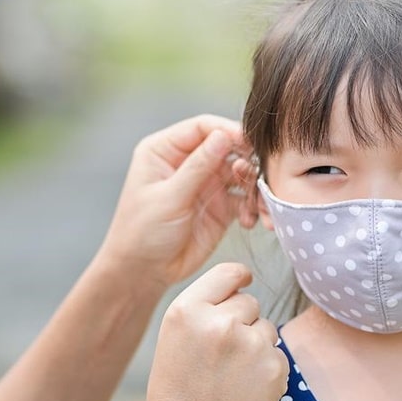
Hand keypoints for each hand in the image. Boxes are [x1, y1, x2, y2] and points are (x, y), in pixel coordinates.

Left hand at [97, 114, 257, 289]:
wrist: (143, 273)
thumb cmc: (142, 233)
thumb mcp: (169, 197)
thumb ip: (198, 166)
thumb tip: (223, 135)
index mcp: (165, 150)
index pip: (202, 128)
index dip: (227, 131)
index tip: (249, 142)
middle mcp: (187, 162)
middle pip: (227, 147)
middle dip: (246, 159)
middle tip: (259, 175)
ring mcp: (205, 184)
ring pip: (240, 173)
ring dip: (254, 186)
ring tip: (258, 204)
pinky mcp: (220, 207)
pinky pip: (245, 198)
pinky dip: (253, 206)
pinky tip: (253, 221)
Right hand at [147, 264, 287, 400]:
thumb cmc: (178, 391)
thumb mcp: (173, 337)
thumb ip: (202, 307)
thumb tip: (240, 282)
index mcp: (187, 310)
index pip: (227, 271)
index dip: (239, 277)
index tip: (243, 282)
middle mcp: (219, 321)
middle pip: (250, 301)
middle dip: (243, 320)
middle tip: (222, 351)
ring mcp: (249, 343)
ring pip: (266, 327)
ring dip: (256, 343)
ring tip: (231, 372)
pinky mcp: (273, 365)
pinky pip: (277, 353)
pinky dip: (267, 367)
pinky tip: (245, 385)